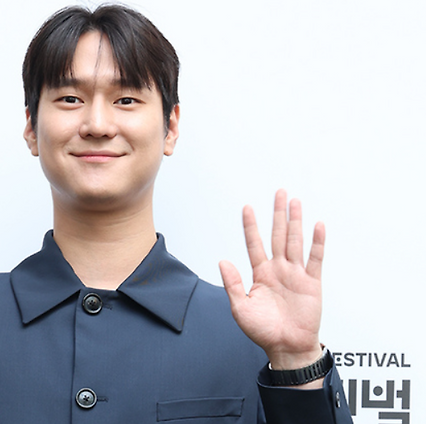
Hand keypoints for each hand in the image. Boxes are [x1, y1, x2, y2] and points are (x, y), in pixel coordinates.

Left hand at [219, 189, 323, 370]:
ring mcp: (296, 274)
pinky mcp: (312, 282)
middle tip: (279, 192)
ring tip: (295, 202)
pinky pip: (315, 258)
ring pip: (295, 241)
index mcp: (260, 274)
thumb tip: (223, 261)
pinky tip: (317, 226)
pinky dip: (317, 242)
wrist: (287, 348)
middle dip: (277, 214)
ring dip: (296, 221)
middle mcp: (278, 269)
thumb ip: (232, 284)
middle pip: (278, 235)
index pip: (254, 243)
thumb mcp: (240, 308)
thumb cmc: (263, 331)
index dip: (251, 225)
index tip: (247, 207)